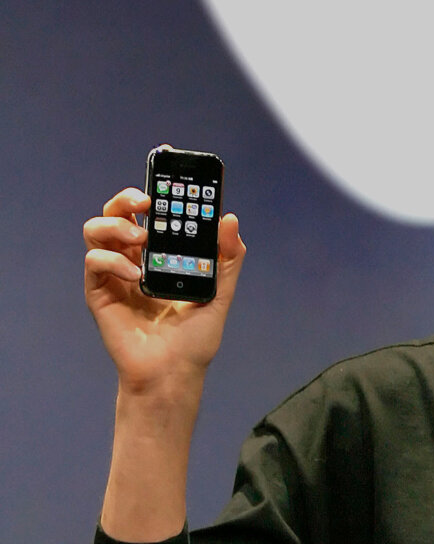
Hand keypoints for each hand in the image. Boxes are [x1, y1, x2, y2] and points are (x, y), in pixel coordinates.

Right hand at [83, 187, 245, 394]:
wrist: (173, 373)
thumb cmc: (195, 338)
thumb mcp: (220, 294)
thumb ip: (227, 259)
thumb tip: (229, 219)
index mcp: (162, 255)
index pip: (152, 214)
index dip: (154, 190)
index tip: (164, 170)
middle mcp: (135, 259)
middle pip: (118, 213)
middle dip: (126, 198)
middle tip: (145, 199)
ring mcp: (115, 275)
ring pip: (97, 230)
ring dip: (115, 225)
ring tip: (140, 238)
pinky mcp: (99, 293)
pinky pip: (94, 262)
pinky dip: (111, 261)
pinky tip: (135, 275)